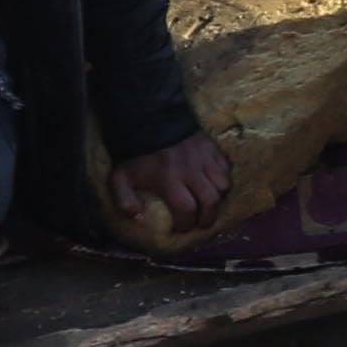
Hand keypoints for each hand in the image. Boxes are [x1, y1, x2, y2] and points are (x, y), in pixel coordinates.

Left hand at [107, 135, 235, 238]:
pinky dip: (223, 179)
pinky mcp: (212, 147)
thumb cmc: (135, 153)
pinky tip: (212, 183)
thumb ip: (124, 202)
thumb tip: (139, 219)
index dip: (186, 224)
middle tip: (201, 223)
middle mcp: (190, 170)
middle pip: (211, 202)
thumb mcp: (120, 178)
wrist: (149, 118)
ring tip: (209, 203)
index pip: (187, 210)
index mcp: (169, 179)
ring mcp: (204, 158)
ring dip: (218, 198)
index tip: (180, 227)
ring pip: (224, 185)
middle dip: (208, 218)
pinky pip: (226, 168)